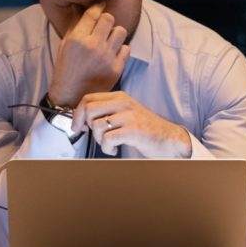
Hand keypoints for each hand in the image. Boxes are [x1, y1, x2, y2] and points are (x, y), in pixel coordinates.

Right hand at [48, 3, 129, 107]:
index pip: (92, 14)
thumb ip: (74, 26)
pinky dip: (121, 49)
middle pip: (109, 19)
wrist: (71, 97)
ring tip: (109, 41)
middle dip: (106, 20)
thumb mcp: (64, 45)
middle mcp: (93, 45)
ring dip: (115, 33)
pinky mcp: (117, 68)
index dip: (97, 6)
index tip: (100, 5)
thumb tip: (80, 7)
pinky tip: (112, 54)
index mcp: (78, 39)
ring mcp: (107, 57)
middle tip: (102, 27)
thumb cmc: (66, 70)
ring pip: (120, 31)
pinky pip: (127, 48)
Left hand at [70, 91, 191, 157]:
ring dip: (99, 141)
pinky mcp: (133, 130)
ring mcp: (129, 116)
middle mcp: (123, 103)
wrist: (169, 138)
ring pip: (97, 126)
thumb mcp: (125, 113)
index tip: (77, 125)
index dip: (78, 113)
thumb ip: (107, 112)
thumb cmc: (145, 129)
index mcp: (120, 97)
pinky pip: (107, 139)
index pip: (89, 98)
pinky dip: (107, 148)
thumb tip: (81, 119)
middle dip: (86, 126)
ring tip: (110, 144)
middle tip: (94, 136)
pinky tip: (114, 149)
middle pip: (89, 109)